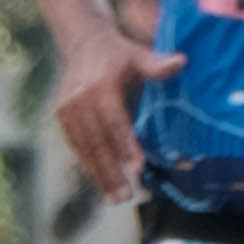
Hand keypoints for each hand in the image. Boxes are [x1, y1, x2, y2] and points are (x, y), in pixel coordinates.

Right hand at [51, 23, 172, 197]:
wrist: (82, 45)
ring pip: (85, 148)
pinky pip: (76, 146)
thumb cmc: (119, 54)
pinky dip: (89, 165)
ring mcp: (67, 109)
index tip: (138, 166)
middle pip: (97, 140)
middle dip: (112, 171)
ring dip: (100, 175)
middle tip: (127, 195)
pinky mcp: (61, 116)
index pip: (114, 120)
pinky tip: (102, 183)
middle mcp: (79, 99)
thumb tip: (181, 62)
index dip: (125, 144)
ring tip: (116, 198)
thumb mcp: (138, 56)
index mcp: (100, 86)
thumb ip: (157, 65)